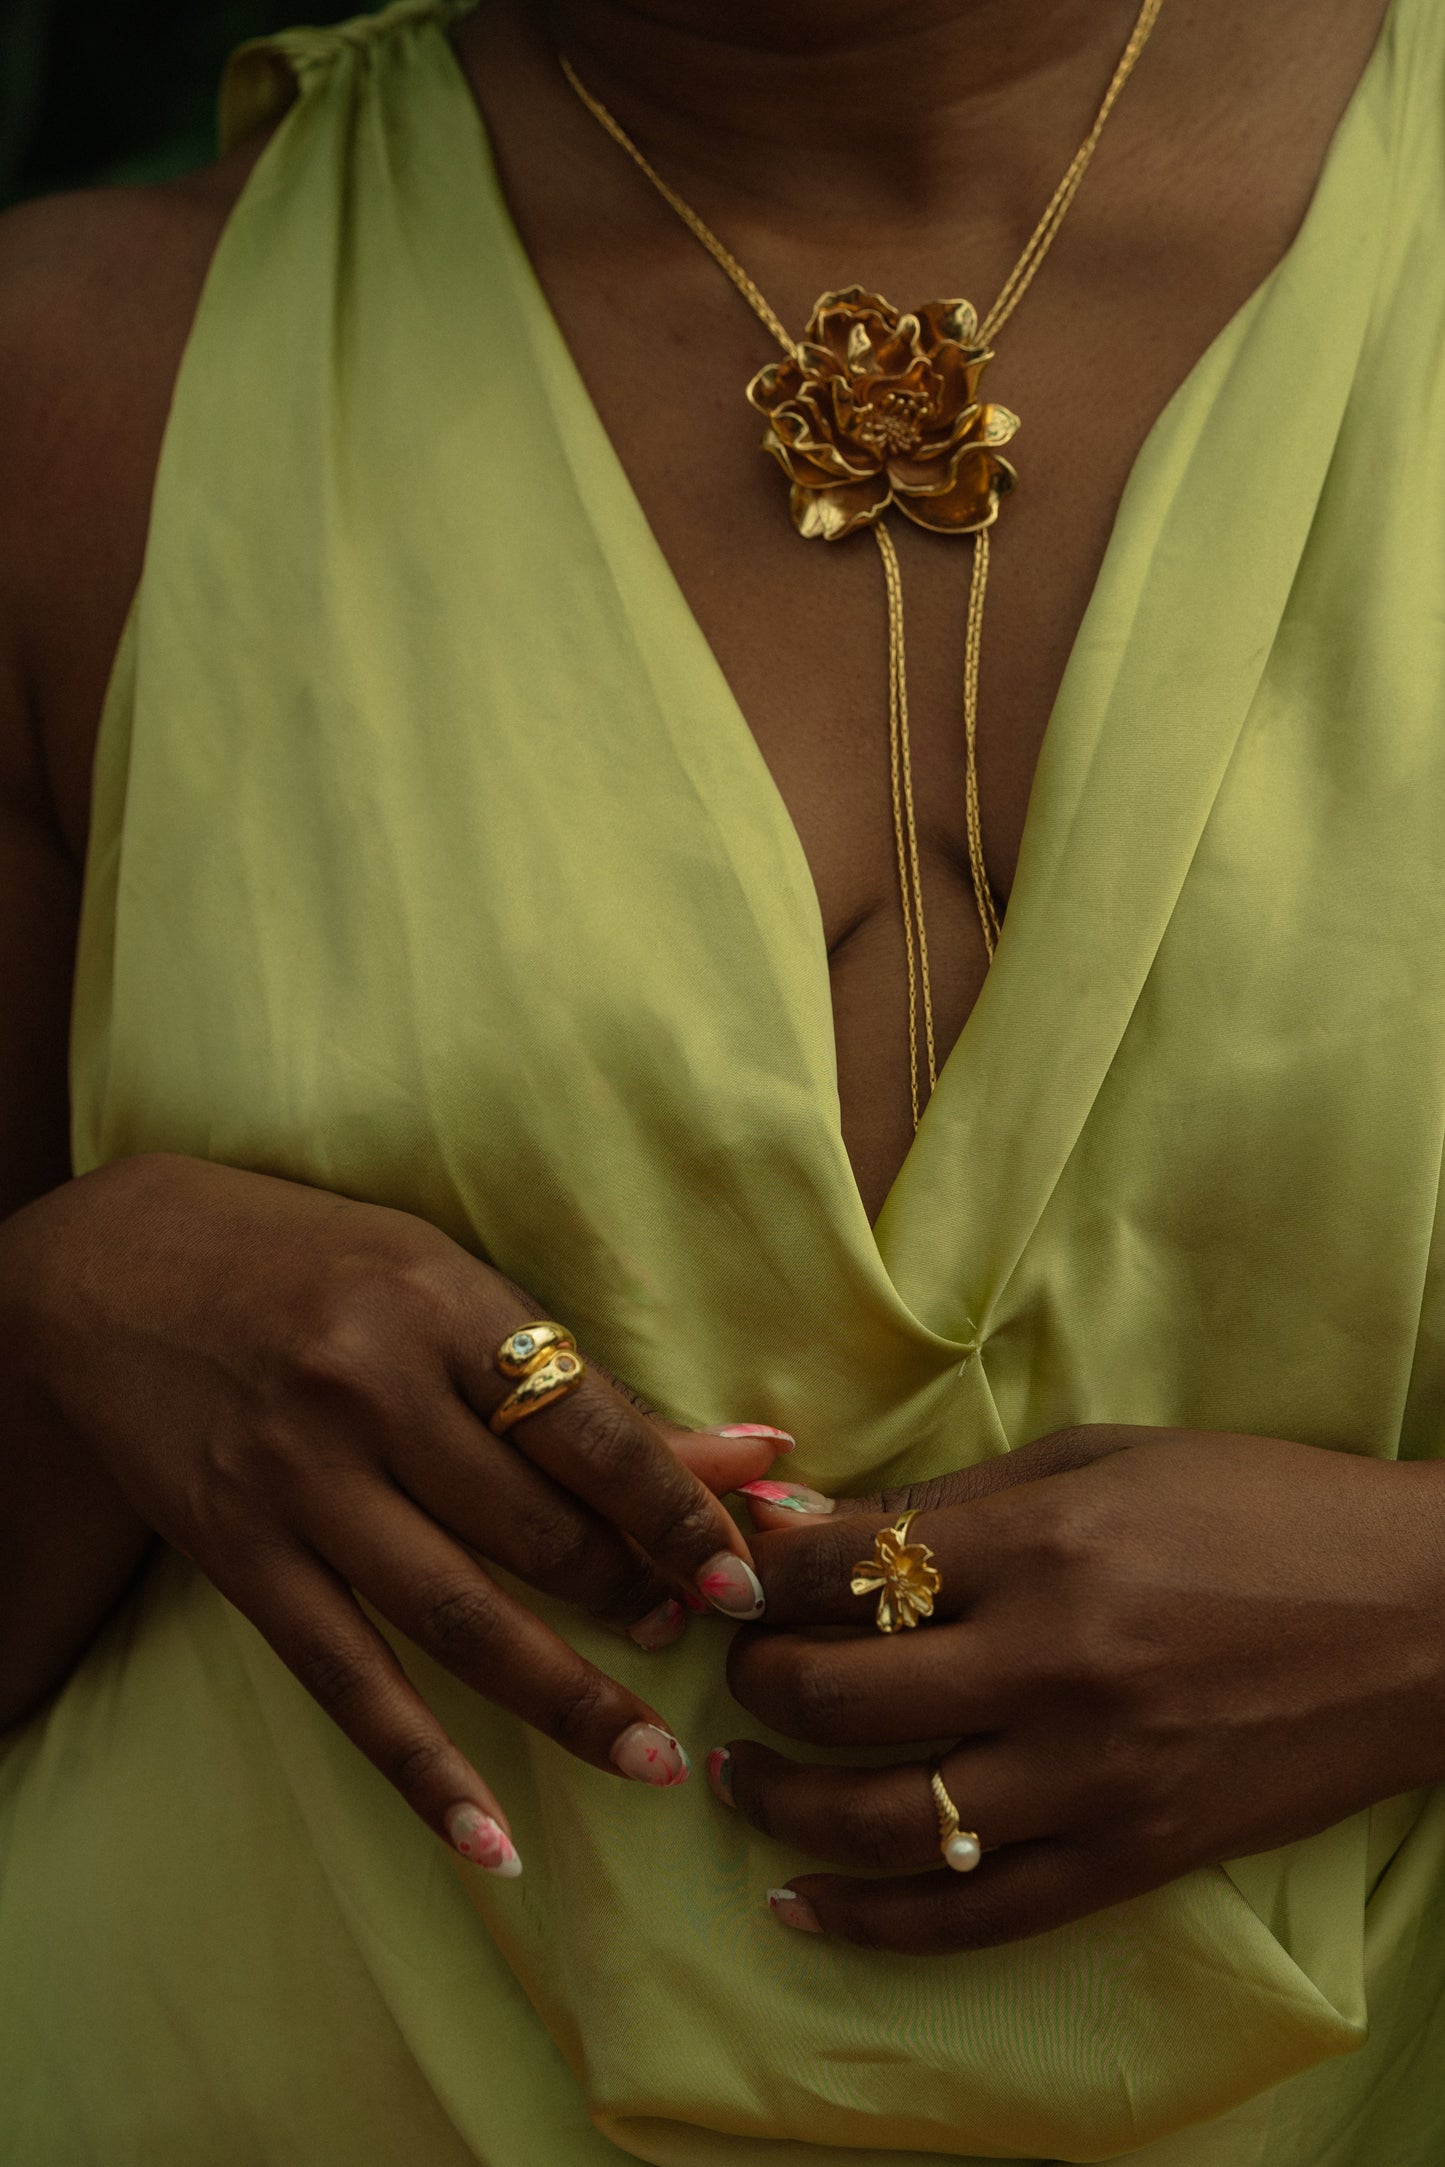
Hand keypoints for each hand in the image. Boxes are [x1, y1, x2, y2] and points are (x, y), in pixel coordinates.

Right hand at [8, 1154, 786, 1868]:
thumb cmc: (317, 1266)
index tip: (748, 1579)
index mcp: (440, 1304)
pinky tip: (494, 1841)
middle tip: (699, 1644)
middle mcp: (370, 1391)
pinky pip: (347, 1680)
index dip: (679, 1512)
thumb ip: (584, 1383)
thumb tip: (756, 1455)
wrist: (119, 1270)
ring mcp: (298, 1479)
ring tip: (651, 1755)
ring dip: (565, 1697)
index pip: (590, 1428)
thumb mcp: (449, 1286)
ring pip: (457, 1615)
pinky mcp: (241, 1554)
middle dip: (632, 1595)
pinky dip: (423, 1768)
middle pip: (534, 1527)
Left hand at [715, 1427, 1444, 1949]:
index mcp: (1044, 1545)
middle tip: (738, 1663)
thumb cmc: (1257, 1510)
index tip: (732, 1575)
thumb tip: (802, 1526)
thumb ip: (947, 1499)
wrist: (1421, 1618)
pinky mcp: (1130, 1859)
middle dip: (755, 1680)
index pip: (838, 1571)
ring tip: (739, 1776)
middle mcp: (1055, 1667)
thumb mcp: (1101, 1459)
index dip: (757, 1574)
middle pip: (836, 1697)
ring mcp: (1093, 1779)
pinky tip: (799, 1905)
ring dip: (779, 1802)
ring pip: (882, 1819)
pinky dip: (870, 1921)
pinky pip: (973, 1914)